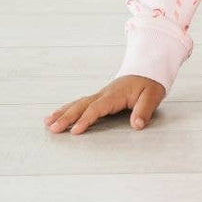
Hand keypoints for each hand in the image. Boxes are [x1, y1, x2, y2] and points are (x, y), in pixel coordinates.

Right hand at [44, 75, 165, 134]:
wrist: (148, 70)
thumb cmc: (150, 84)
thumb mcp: (153, 96)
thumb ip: (144, 110)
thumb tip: (137, 125)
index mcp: (115, 94)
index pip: (97, 108)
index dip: (86, 119)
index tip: (75, 131)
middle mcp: (104, 94)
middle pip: (82, 105)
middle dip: (67, 117)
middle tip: (53, 129)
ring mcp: (100, 95)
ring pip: (78, 103)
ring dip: (63, 113)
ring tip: (48, 123)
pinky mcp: (100, 97)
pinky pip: (81, 103)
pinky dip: (68, 109)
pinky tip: (57, 115)